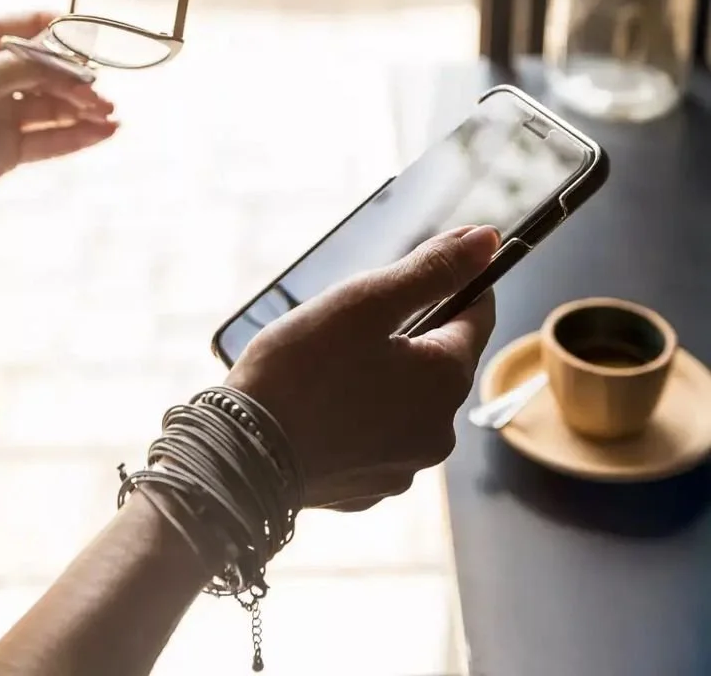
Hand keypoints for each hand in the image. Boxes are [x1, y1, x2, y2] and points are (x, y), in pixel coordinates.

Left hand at [0, 11, 117, 223]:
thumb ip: (23, 67)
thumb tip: (67, 60)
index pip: (27, 27)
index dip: (60, 31)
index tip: (91, 39)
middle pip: (47, 71)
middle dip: (77, 80)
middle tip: (100, 95)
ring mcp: (2, 114)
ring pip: (54, 107)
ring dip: (84, 109)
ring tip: (110, 115)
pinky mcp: (9, 149)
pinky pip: (50, 140)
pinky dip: (78, 136)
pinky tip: (104, 133)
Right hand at [228, 224, 497, 509]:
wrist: (238, 457)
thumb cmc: (300, 370)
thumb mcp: (366, 302)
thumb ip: (432, 269)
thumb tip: (488, 238)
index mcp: (446, 380)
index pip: (477, 315)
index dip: (455, 283)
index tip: (421, 268)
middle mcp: (438, 431)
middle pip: (439, 359)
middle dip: (407, 332)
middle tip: (350, 321)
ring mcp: (403, 466)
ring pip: (407, 399)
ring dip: (383, 374)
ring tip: (327, 363)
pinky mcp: (368, 489)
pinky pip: (377, 435)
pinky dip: (359, 414)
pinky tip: (319, 404)